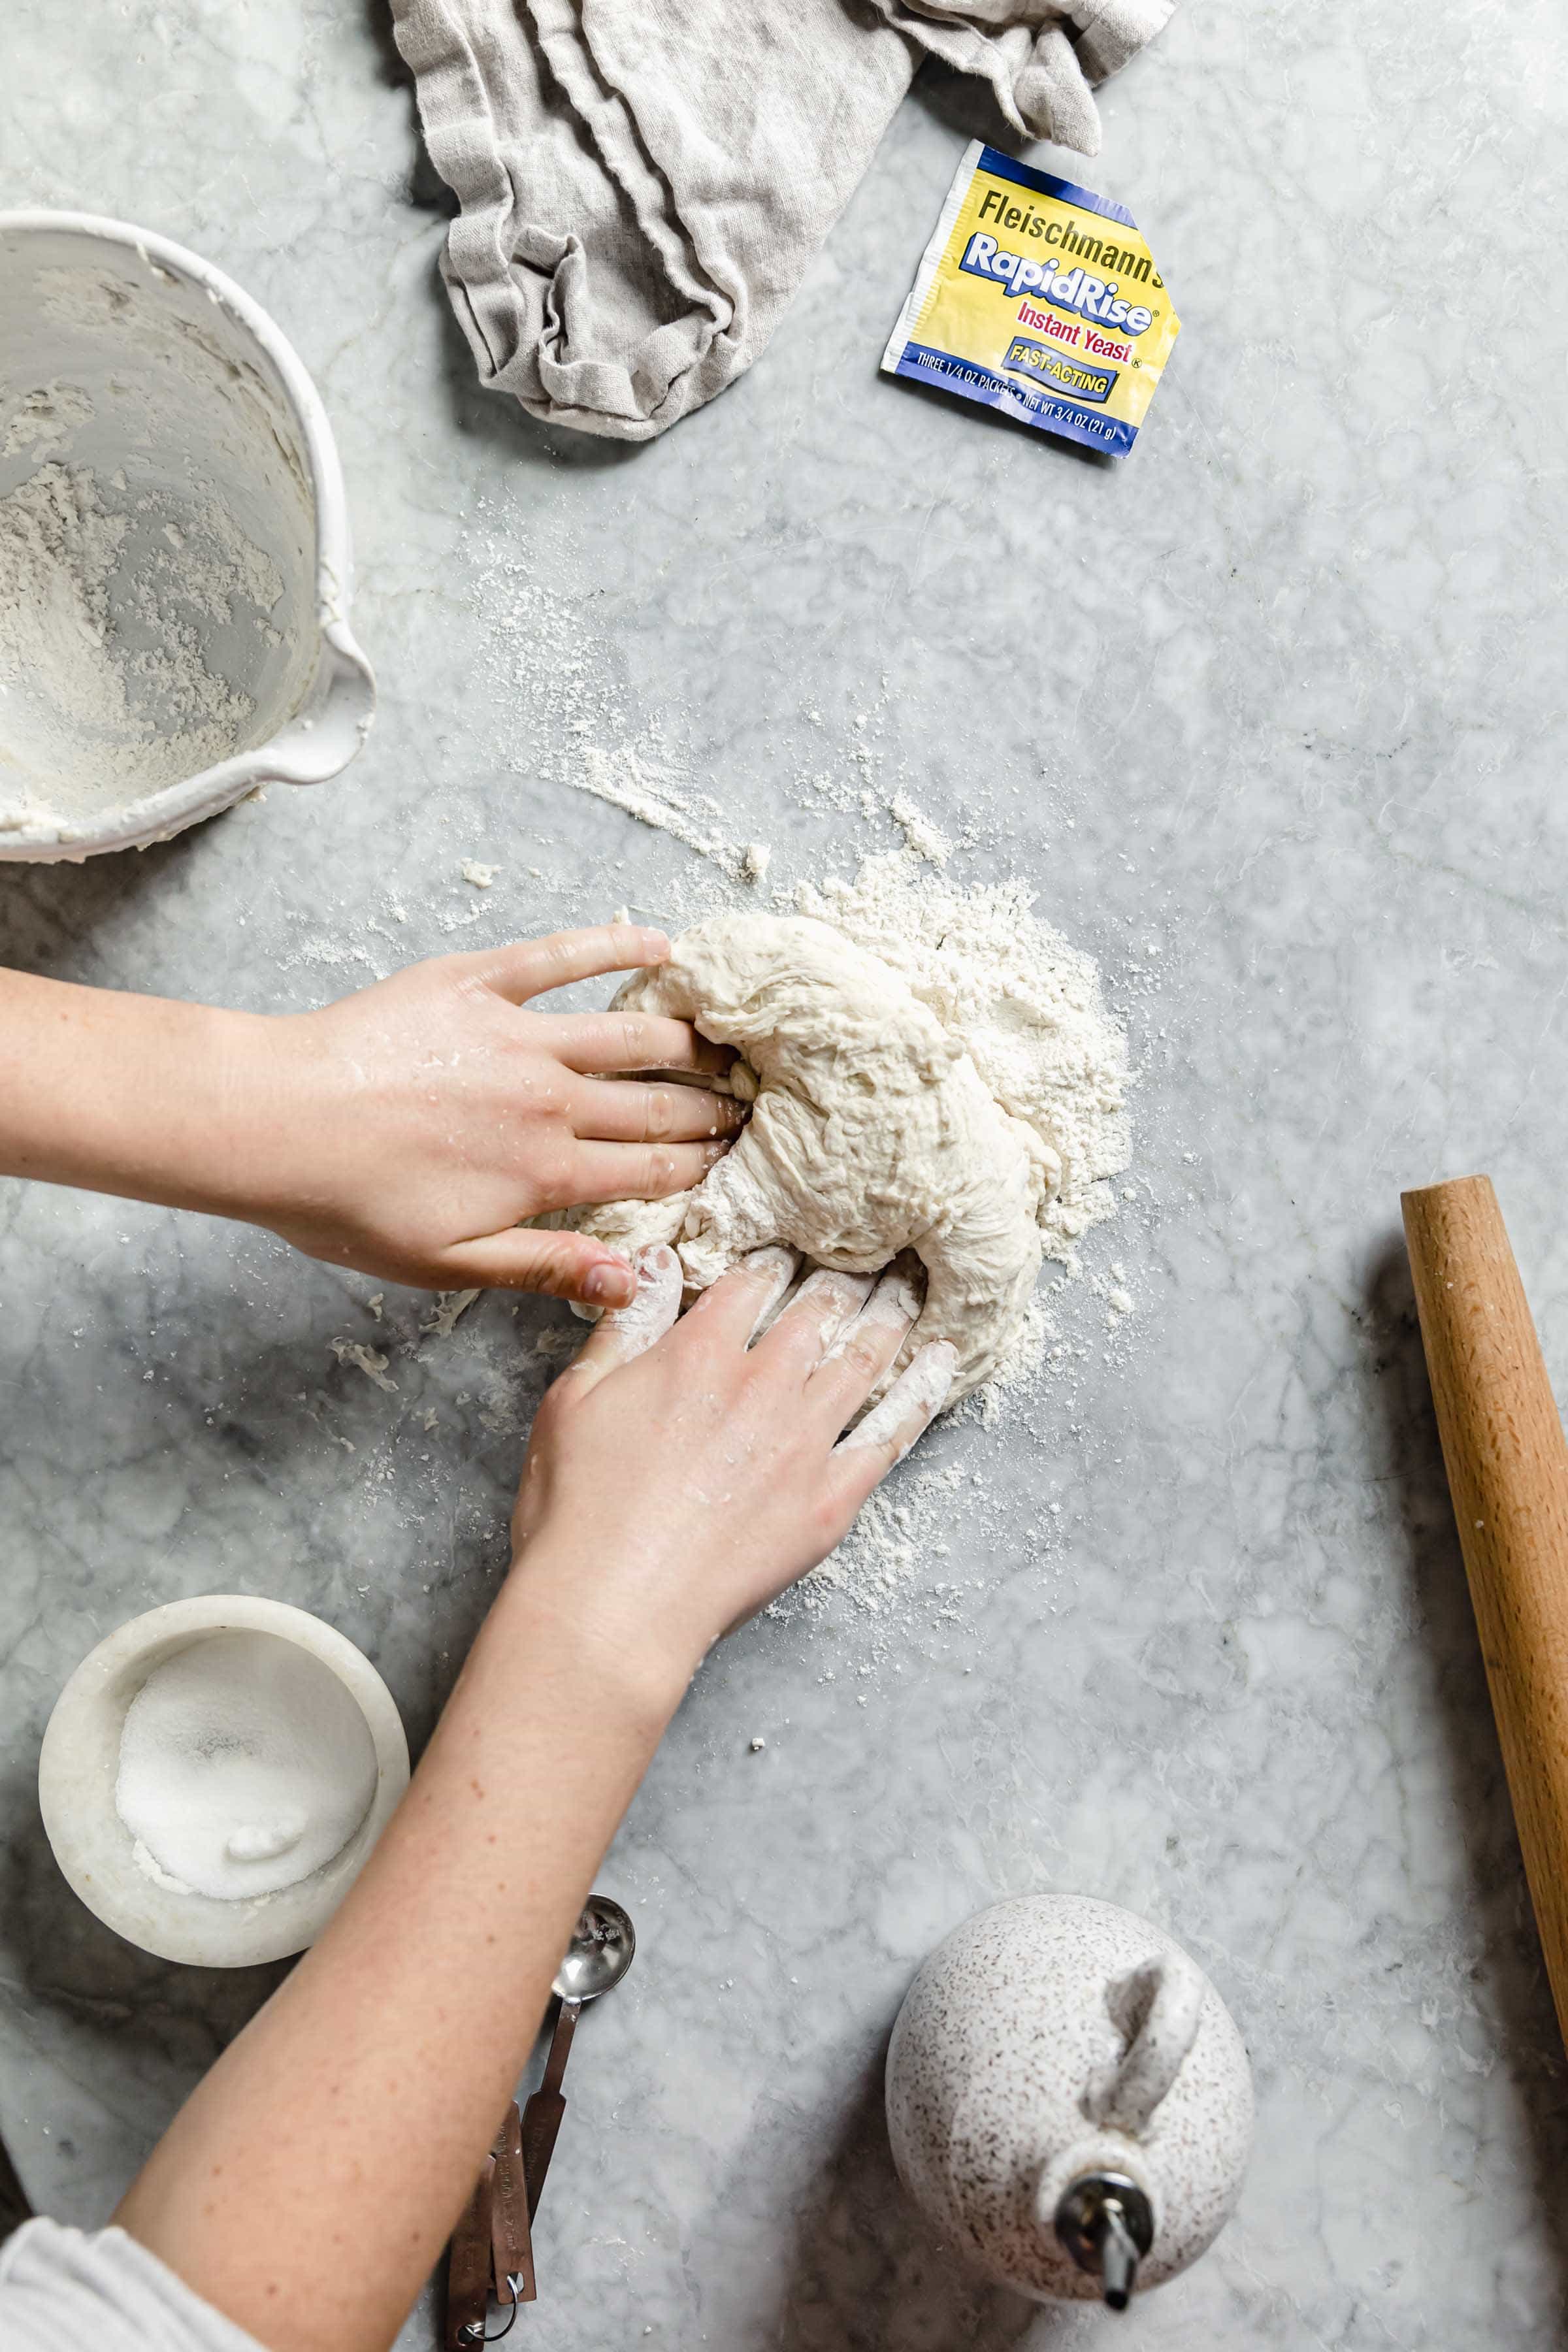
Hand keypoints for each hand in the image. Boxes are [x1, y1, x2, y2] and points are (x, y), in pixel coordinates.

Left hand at [239, 926, 741, 1304]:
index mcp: (544, 1172)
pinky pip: (563, 958)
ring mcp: (517, 1037)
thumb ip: (546, 1267)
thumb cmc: (347, 1203)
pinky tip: (659, 947)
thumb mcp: (447, 1264)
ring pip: (629, 1035)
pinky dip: (616, 946)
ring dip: (685, 1040)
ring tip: (723, 1042)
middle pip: (653, 1105)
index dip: (700, 1167)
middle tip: (749, 1106)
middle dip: (710, 1108)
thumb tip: (633, 1283)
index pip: (649, 1171)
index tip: (736, 1160)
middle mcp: (547, 1101)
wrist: (273, 1119)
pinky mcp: (479, 984)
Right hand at [510, 1245, 955, 1686]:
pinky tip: (942, 1362)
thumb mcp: (575, 1397)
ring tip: (911, 1289)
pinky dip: (923, 1392)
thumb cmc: (578, 1509)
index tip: (793, 1250)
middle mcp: (762, 1384)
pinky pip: (892, 1433)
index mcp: (697, 1352)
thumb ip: (624, 1326)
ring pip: (865, 1357)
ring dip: (891, 1315)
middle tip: (872, 1253)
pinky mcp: (831, 1499)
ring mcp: (804, 1442)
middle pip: (819, 1309)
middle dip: (846, 1275)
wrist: (614, 1605)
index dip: (776, 1259)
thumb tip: (653, 1263)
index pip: (752, 1281)